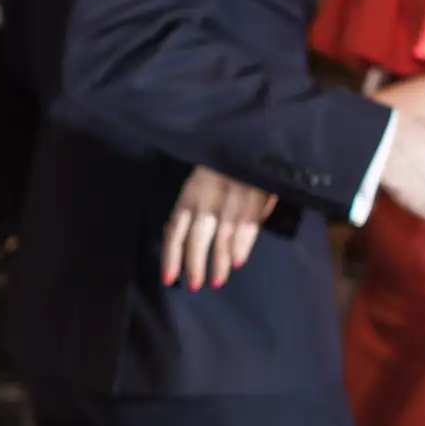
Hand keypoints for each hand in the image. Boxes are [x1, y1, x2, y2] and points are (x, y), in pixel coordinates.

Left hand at [162, 167, 278, 290]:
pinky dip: (241, 245)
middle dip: (194, 264)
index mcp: (190, 192)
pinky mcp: (255, 194)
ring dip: (218, 261)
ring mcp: (231, 196)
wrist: (250, 140)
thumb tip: (185, 243)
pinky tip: (236, 262)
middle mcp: (207, 196)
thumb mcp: (203, 183)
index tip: (169, 278)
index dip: (171, 255)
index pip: (175, 228)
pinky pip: (246, 226)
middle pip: (196, 236)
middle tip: (194, 285)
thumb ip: (195, 210)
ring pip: (222, 236)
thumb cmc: (224, 166)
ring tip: (216, 281)